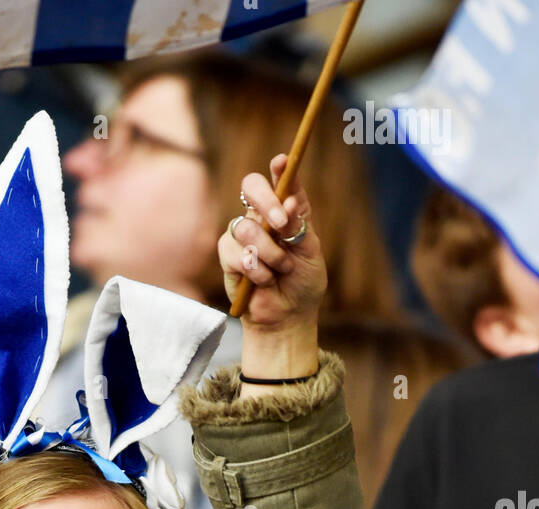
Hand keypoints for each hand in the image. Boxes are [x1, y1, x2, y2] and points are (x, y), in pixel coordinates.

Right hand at [219, 155, 325, 386]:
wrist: (288, 316)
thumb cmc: (303, 283)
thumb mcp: (310, 251)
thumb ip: (298, 225)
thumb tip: (288, 201)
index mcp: (285, 210)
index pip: (280, 180)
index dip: (280, 168)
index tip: (282, 162)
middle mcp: (262, 217)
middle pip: (251, 187)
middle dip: (266, 201)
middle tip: (281, 222)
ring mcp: (243, 235)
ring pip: (246, 227)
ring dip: (268, 252)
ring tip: (279, 270)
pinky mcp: (228, 256)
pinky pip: (237, 253)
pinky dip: (256, 270)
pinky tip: (263, 281)